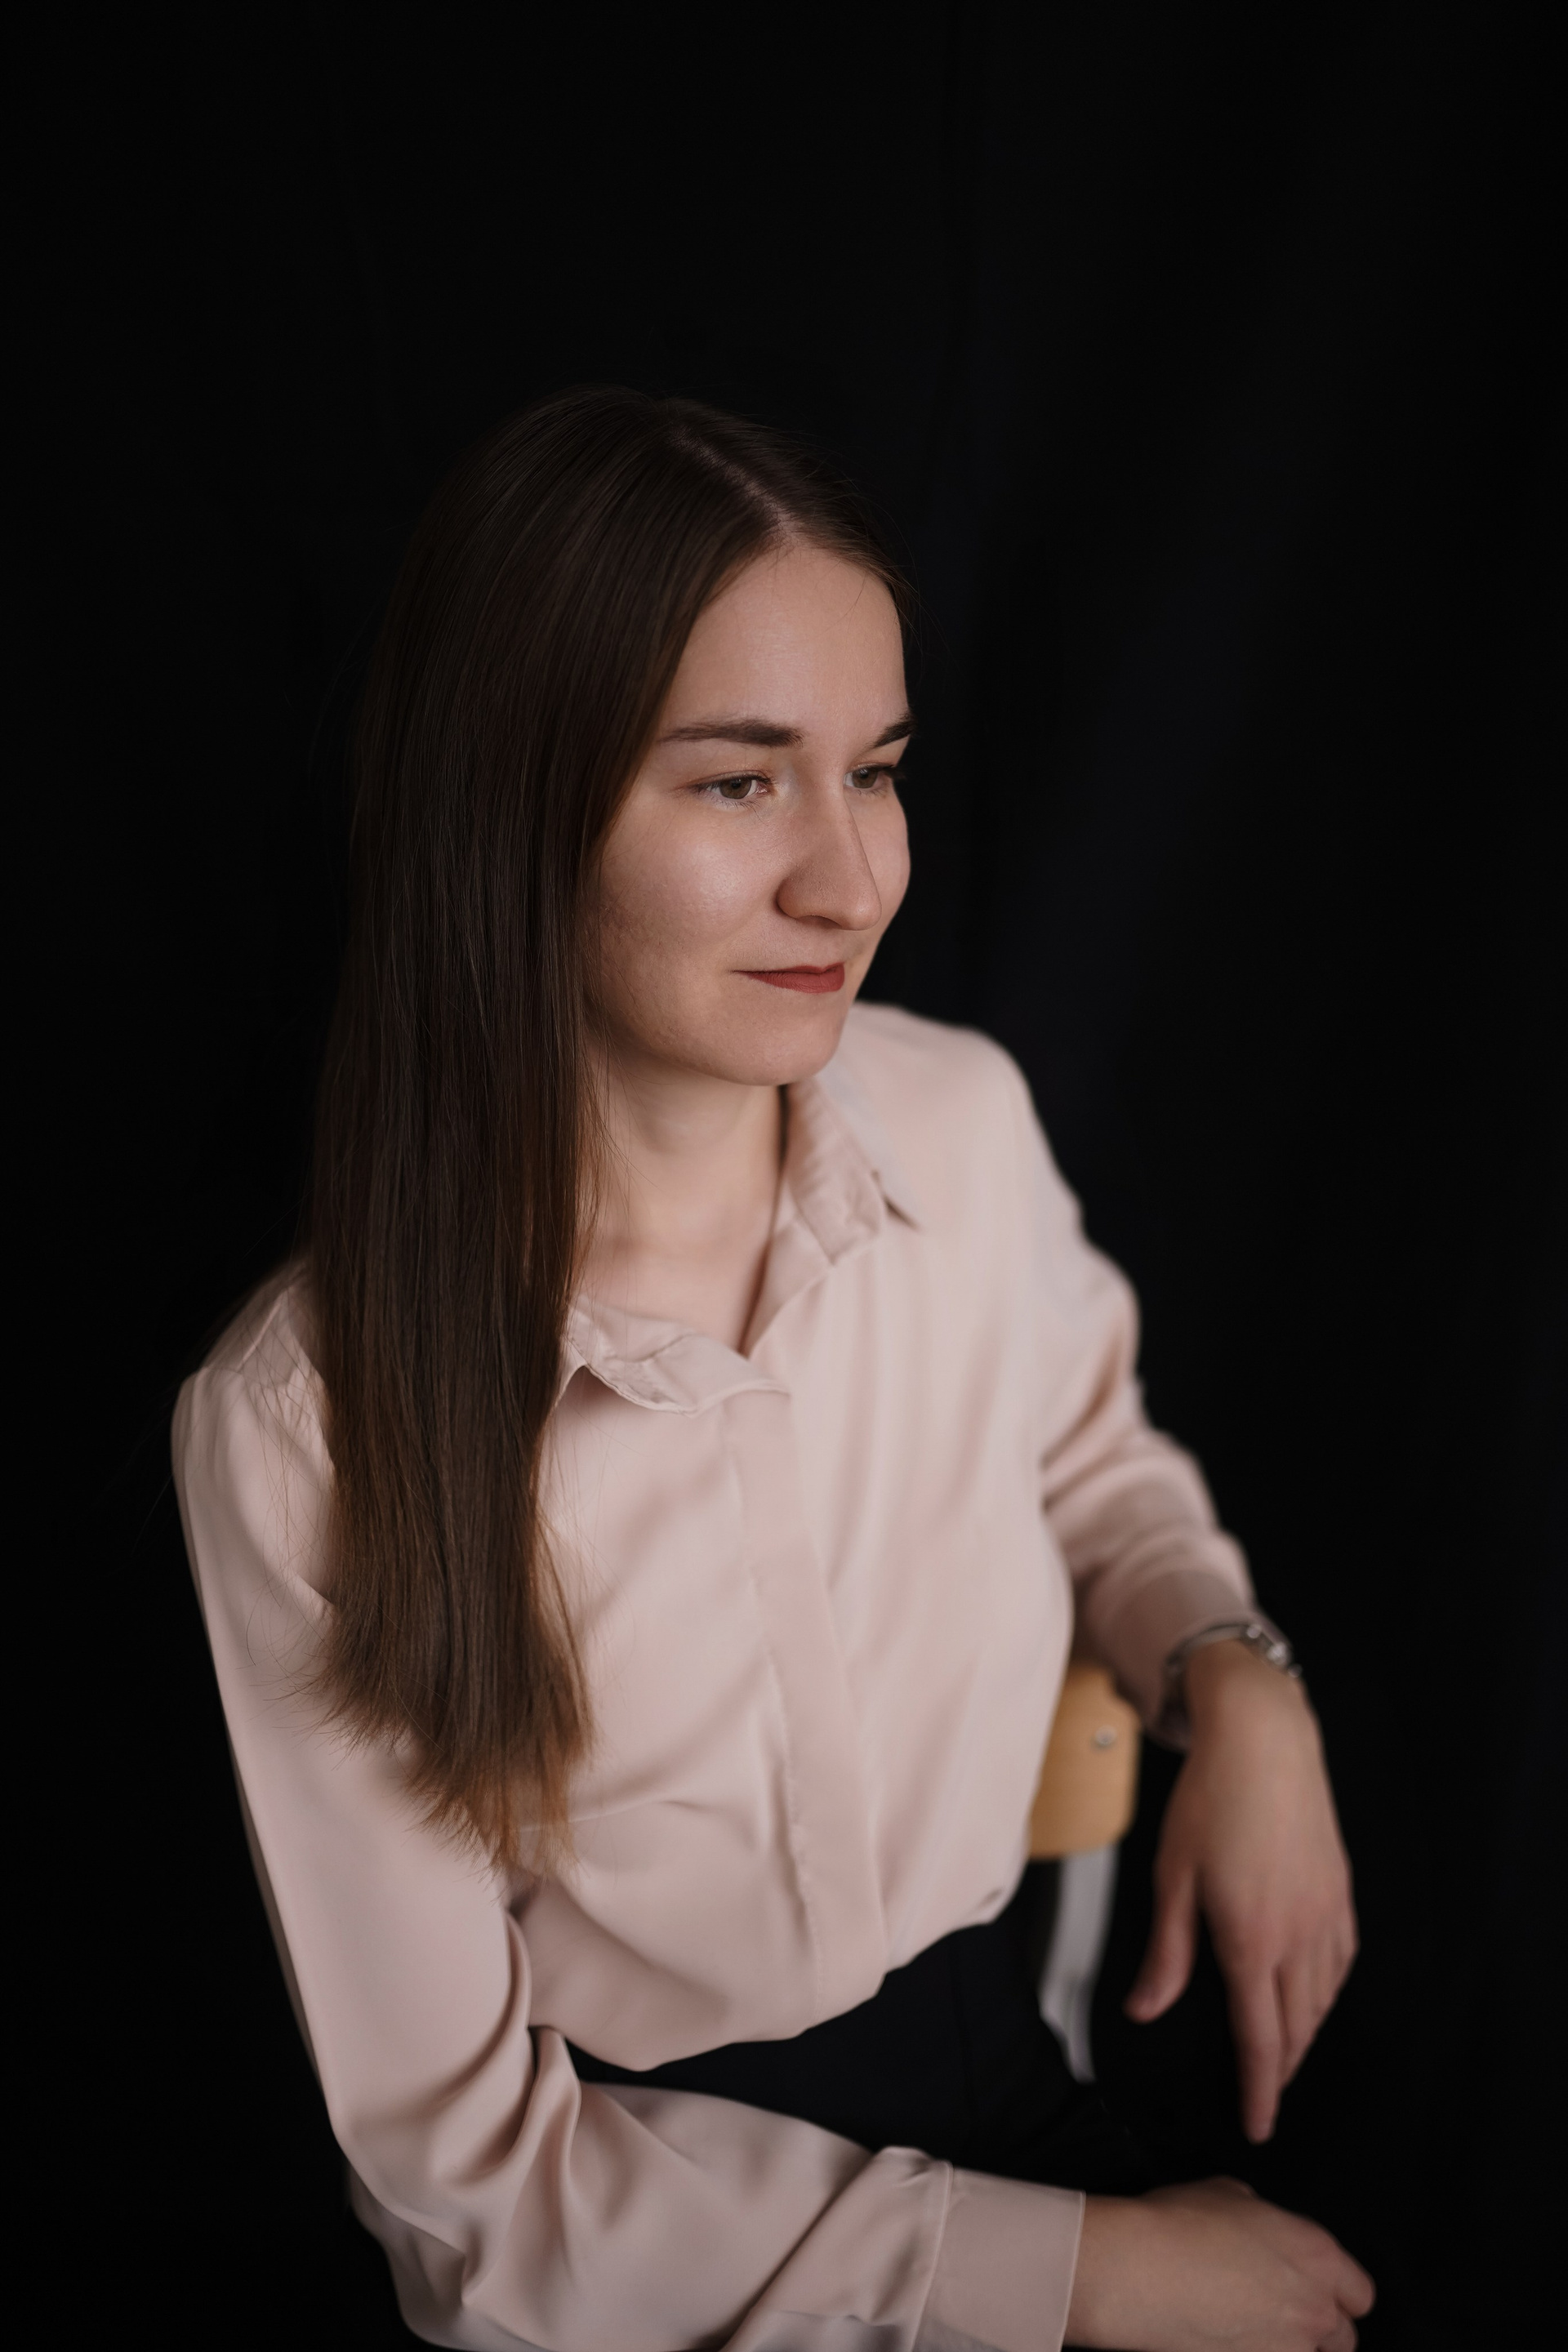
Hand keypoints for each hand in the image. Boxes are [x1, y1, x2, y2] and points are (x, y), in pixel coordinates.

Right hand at [1066, 2178, 1374, 2351]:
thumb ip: (1264, 2220)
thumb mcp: (1230, 2194)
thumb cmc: (1180, 2225)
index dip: (1339, 2291)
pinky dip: (1256, 2351)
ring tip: (1254, 2330)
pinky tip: (1230, 2339)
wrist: (1141, 2271)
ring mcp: (1287, 2350)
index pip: (1360, 2292)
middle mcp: (1314, 2309)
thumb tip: (1258, 2231)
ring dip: (1290, 2346)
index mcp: (1318, 2256)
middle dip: (1319, 2328)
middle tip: (1283, 2313)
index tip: (1318, 2290)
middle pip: (1343, 2337)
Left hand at [1126, 1640, 1356, 2140]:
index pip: (1261, 2039)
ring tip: (1283, 2050)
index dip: (1260, 2090)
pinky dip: (1326, 1991)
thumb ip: (1167, 1952)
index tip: (1258, 2127)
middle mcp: (1298, 1937)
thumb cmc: (1209, 1801)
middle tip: (1266, 2096)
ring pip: (1323, 1999)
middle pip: (1297, 2027)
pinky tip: (1312, 1992)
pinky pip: (1341, 1961)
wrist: (1265, 1739)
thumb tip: (1146, 2010)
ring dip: (1304, 2033)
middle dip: (1282, 2070)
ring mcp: (1326, 1914)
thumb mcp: (1172, 1876)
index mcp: (1251, 1940)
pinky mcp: (1341, 1891)